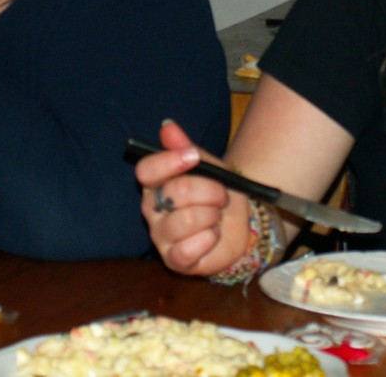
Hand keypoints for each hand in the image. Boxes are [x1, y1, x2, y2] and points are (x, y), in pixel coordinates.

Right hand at [135, 120, 247, 275]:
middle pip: (176, 192)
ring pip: (186, 220)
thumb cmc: (216, 190)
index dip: (170, 162)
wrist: (239, 220)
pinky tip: (213, 235)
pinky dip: (210, 239)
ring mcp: (161, 236)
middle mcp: (151, 209)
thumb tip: (167, 126)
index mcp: (154, 183)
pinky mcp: (174, 260)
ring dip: (212, 215)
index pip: (146, 170)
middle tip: (221, 194)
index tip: (194, 157)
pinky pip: (189, 248)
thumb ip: (184, 146)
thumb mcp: (206, 164)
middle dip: (210, 190)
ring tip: (216, 216)